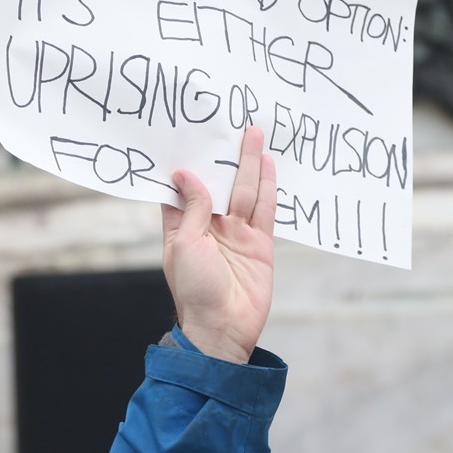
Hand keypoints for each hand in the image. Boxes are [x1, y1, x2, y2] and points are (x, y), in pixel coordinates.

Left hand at [161, 126, 276, 363]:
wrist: (223, 328)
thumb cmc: (194, 290)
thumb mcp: (185, 244)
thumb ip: (193, 209)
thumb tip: (186, 175)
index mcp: (185, 227)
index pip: (185, 188)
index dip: (189, 164)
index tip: (190, 136)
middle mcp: (211, 226)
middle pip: (220, 183)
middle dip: (224, 156)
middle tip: (230, 124)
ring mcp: (237, 234)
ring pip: (245, 190)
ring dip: (248, 163)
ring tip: (253, 134)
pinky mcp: (260, 243)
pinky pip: (266, 209)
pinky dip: (268, 186)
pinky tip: (268, 164)